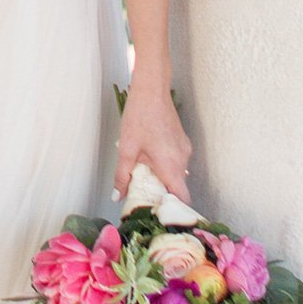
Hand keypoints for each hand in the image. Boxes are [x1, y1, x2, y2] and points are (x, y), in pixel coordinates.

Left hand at [114, 80, 191, 199]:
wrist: (152, 89)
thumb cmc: (140, 116)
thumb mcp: (127, 149)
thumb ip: (123, 175)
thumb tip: (117, 196)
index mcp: (171, 165)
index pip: (182, 199)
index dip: (173, 210)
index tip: (159, 214)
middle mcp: (183, 160)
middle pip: (178, 187)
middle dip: (163, 194)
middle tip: (144, 197)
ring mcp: (185, 149)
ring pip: (177, 173)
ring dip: (163, 177)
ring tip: (144, 175)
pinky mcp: (182, 141)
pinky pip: (177, 160)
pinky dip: (166, 165)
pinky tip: (150, 158)